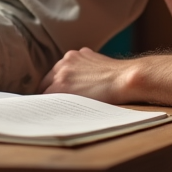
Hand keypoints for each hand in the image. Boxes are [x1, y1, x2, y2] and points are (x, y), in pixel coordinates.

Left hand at [39, 47, 171, 107]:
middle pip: (47, 81)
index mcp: (73, 56)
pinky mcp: (62, 86)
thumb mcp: (97, 64)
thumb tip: (77, 82)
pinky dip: (51, 106)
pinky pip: (48, 98)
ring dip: (50, 100)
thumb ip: (83, 68)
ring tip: (52, 113)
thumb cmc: (116, 76)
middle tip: (51, 107)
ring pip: (46, 90)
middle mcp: (64, 62)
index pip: (55, 74)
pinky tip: (55, 114)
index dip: (54, 87)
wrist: (125, 78)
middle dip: (49, 93)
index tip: (54, 97)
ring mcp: (61, 73)